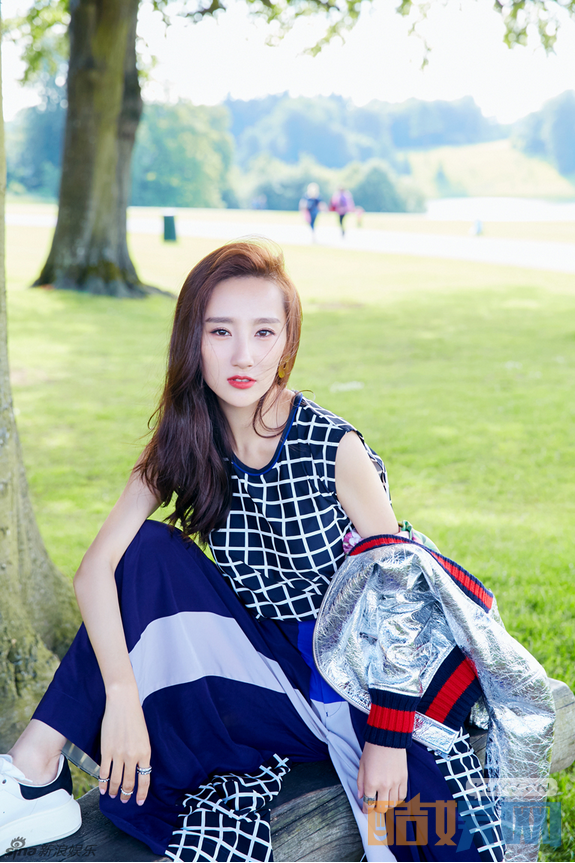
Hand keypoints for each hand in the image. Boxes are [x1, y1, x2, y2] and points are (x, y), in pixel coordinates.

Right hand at [98, 683, 151, 805]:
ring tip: (114, 796)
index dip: (141, 793)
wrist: (123, 703)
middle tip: (124, 800)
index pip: (144, 779)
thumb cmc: (135, 717)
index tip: (138, 801)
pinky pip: (104, 772)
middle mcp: (132, 756)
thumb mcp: (144, 737)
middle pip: (129, 783)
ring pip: (116, 780)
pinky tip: (103, 789)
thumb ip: (141, 754)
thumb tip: (138, 769)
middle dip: (127, 795)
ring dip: (115, 791)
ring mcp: (118, 755)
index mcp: (145, 752)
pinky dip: (103, 783)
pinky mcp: (106, 751)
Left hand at [357, 743, 407, 813]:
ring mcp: (395, 783)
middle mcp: (384, 785)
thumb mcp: (362, 765)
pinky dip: (398, 798)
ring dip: (387, 804)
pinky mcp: (404, 779)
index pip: (368, 804)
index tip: (366, 810)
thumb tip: (361, 795)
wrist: (388, 738)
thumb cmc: (373, 749)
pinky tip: (393, 794)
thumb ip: (360, 782)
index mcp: (371, 782)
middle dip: (377, 809)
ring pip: (393, 804)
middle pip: (382, 808)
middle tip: (375, 804)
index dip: (366, 810)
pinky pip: (402, 796)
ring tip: (384, 798)